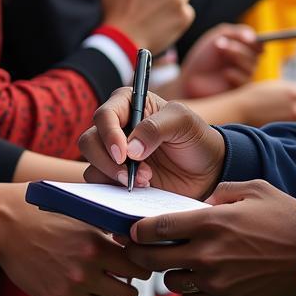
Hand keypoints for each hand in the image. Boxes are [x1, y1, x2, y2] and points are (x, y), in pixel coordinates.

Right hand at [0, 185, 150, 295]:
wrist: (8, 227)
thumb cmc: (46, 214)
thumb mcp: (81, 214)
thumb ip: (108, 228)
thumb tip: (134, 237)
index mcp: (95, 246)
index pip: (138, 268)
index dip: (142, 265)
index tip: (137, 262)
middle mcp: (85, 272)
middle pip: (128, 294)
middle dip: (129, 285)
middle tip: (122, 276)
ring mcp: (69, 291)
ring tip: (103, 286)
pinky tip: (85, 295)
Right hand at [78, 88, 224, 200]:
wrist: (206, 171)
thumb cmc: (195, 137)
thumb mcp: (183, 122)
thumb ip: (156, 128)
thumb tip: (130, 149)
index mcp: (128, 104)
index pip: (104, 115)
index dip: (109, 135)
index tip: (124, 154)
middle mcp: (116, 128)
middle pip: (89, 142)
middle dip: (107, 161)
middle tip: (131, 175)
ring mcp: (114, 155)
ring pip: (91, 165)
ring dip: (113, 177)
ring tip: (145, 182)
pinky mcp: (117, 179)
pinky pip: (100, 186)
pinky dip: (115, 191)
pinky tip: (140, 190)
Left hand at [126, 180, 295, 295]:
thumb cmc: (286, 216)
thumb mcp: (253, 189)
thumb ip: (220, 191)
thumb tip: (202, 201)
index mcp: (211, 222)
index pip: (158, 227)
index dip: (138, 228)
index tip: (132, 228)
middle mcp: (207, 255)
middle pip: (155, 259)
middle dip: (140, 253)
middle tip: (135, 248)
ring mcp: (217, 283)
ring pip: (172, 283)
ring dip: (170, 272)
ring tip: (175, 262)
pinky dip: (192, 291)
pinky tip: (199, 278)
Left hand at [174, 24, 260, 98]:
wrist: (190, 79)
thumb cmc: (203, 58)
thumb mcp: (218, 37)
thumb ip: (236, 32)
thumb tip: (253, 37)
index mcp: (244, 50)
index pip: (259, 44)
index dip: (255, 40)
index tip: (245, 38)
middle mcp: (247, 63)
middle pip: (257, 53)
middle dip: (239, 46)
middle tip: (221, 45)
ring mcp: (244, 77)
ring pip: (252, 65)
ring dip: (238, 56)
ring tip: (221, 52)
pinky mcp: (240, 91)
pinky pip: (247, 81)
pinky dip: (237, 74)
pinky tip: (225, 74)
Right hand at [227, 79, 295, 126]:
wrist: (240, 110)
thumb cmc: (256, 96)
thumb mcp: (276, 86)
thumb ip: (294, 91)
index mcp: (294, 92)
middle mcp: (295, 106)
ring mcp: (290, 121)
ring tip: (288, 121)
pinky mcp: (285, 132)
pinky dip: (293, 132)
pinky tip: (284, 128)